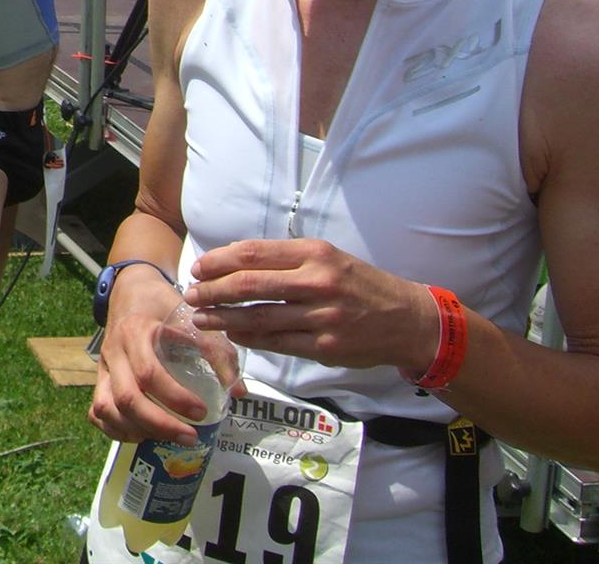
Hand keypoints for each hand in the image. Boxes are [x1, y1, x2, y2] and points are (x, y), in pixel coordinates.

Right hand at [88, 272, 214, 444]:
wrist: (130, 288)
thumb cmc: (161, 303)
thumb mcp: (189, 316)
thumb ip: (215, 350)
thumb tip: (237, 391)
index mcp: (135, 333)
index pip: (149, 373)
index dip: (175, 397)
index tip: (201, 411)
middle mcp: (114, 352)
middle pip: (126, 398)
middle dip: (160, 424)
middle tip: (190, 436)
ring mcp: (104, 367)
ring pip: (107, 408)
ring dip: (137, 430)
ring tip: (166, 437)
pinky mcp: (100, 378)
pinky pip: (96, 411)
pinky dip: (115, 429)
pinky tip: (140, 433)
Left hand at [184, 237, 431, 373]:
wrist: (407, 319)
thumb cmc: (359, 284)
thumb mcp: (328, 257)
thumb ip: (286, 260)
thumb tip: (234, 261)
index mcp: (314, 253)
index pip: (253, 253)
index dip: (219, 261)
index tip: (199, 268)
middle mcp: (317, 282)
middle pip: (249, 285)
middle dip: (212, 291)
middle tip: (191, 295)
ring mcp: (321, 316)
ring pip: (259, 317)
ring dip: (223, 318)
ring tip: (201, 318)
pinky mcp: (325, 346)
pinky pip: (277, 342)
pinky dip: (249, 338)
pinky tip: (232, 334)